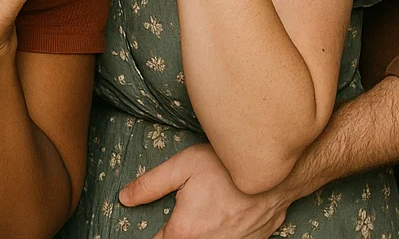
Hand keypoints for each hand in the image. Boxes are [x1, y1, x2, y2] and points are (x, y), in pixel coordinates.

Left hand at [119, 143, 288, 238]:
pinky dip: (220, 234)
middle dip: (177, 232)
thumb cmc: (225, 167)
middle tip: (187, 209)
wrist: (273, 175)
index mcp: (184, 231)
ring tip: (206, 210)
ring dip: (199, 232)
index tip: (159, 223)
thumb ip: (150, 185)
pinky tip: (223, 215)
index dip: (153, 234)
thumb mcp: (182, 167)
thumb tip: (124, 198)